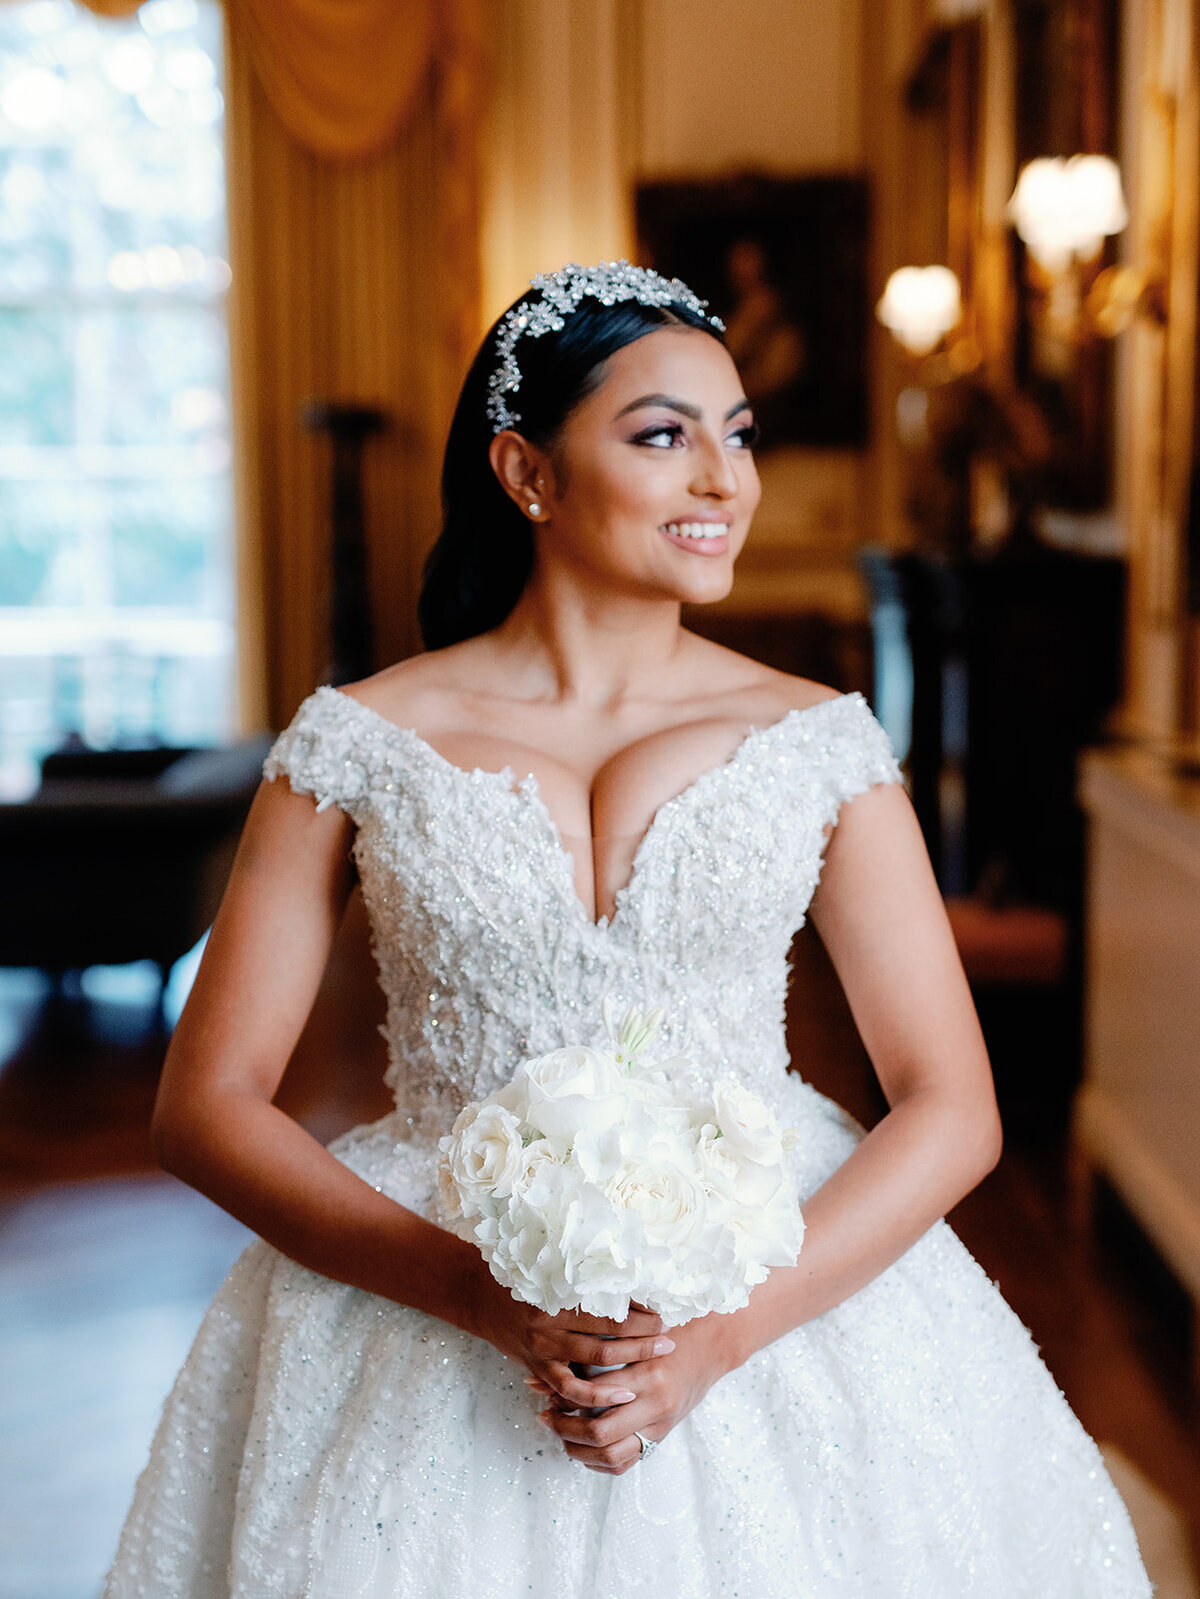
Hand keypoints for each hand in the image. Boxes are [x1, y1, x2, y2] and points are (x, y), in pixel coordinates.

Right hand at [466, 1266, 675, 1412]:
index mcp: (559, 1293)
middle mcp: (551, 1321)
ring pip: (595, 1361)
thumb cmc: (524, 1280)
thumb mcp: (552, 1273)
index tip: (662, 1310)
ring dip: (630, 1360)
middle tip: (669, 1337)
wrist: (481, 1298)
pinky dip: (596, 1396)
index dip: (639, 1310)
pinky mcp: (538, 1368)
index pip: (608, 1305)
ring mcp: (544, 1348)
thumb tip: (633, 1282)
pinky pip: (570, 1389)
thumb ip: (585, 1281)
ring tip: (656, 1360)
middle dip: (644, 1337)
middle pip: (608, 1334)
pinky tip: (621, 1396)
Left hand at [530, 1308, 740, 1474]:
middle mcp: (655, 1404)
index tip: (544, 1387)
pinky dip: (598, 1461)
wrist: (713, 1347)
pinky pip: (625, 1463)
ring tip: (559, 1433)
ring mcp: (660, 1425)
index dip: (566, 1393)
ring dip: (578, 1450)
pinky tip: (581, 1447)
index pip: (596, 1392)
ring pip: (611, 1455)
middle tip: (546, 1416)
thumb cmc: (671, 1329)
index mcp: (649, 1373)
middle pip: (600, 1432)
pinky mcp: (660, 1437)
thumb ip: (603, 1341)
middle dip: (566, 1428)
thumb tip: (561, 1350)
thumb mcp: (640, 1330)